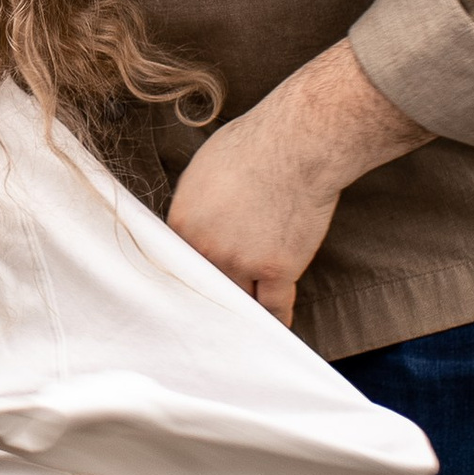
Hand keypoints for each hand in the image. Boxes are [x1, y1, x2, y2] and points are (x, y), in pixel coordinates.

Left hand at [165, 38, 430, 326]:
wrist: (296, 144)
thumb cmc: (253, 144)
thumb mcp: (203, 170)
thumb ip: (194, 205)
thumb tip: (192, 222)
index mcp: (182, 222)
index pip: (176, 264)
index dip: (184, 277)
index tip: (186, 292)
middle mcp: (206, 248)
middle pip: (203, 287)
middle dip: (208, 298)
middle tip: (206, 319)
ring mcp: (242, 262)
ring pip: (236, 299)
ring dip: (240, 307)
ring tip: (238, 326)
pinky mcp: (278, 270)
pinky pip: (273, 308)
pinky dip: (274, 322)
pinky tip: (274, 330)